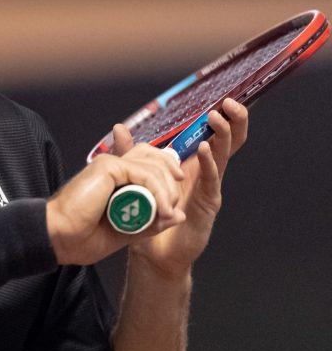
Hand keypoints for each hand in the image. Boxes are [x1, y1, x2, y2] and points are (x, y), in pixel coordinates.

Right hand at [47, 141, 186, 265]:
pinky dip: (158, 192)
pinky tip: (162, 210)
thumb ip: (152, 222)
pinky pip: (144, 174)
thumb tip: (179, 216)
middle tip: (172, 209)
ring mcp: (109, 164)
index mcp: (114, 177)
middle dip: (171, 182)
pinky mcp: (108, 167)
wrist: (61, 239)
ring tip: (167, 214)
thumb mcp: (129, 231)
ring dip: (167, 191)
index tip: (175, 198)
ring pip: (153, 167)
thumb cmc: (84, 237)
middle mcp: (112, 166)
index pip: (148, 162)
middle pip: (155, 159)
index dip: (167, 173)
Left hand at [117, 98, 249, 278]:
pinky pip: (211, 181)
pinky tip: (202, 150)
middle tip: (228, 103)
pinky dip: (209, 164)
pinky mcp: (206, 205)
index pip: (210, 134)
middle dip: (231, 120)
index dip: (218, 117)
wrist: (151, 253)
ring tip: (216, 118)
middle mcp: (204, 173)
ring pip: (223, 156)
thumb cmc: (148, 214)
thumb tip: (120, 127)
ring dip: (221, 136)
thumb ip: (130, 153)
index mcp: (191, 164)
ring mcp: (209, 188)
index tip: (218, 97)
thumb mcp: (137, 177)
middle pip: (226, 141)